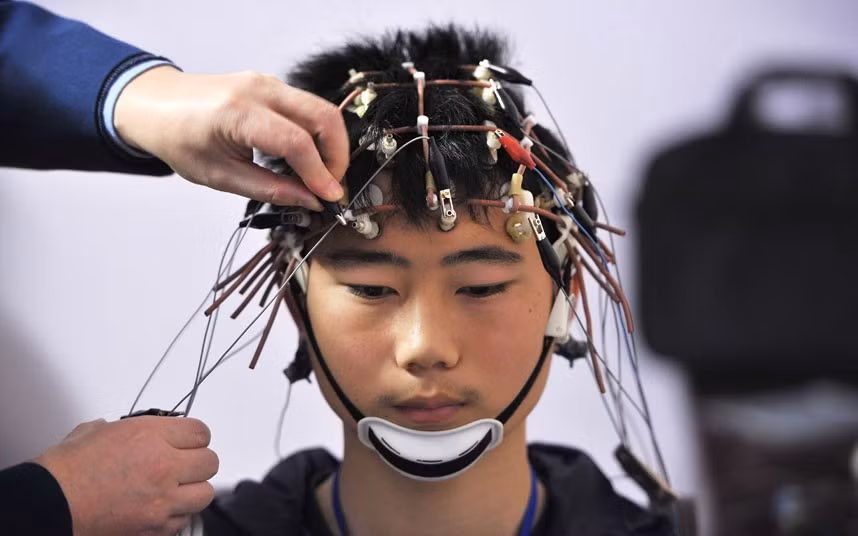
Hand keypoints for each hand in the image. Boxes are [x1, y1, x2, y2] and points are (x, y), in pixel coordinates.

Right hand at [34, 417, 218, 535]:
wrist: (49, 505)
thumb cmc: (65, 471)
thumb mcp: (95, 431)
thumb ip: (124, 428)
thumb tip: (128, 431)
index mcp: (151, 437)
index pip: (201, 432)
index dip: (194, 437)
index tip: (188, 441)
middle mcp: (164, 467)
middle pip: (210, 462)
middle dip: (197, 462)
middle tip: (183, 464)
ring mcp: (163, 501)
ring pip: (204, 493)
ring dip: (192, 490)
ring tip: (175, 489)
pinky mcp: (156, 528)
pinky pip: (184, 520)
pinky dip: (176, 515)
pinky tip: (160, 509)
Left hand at [114, 66, 348, 209]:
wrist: (155, 104)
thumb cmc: (179, 139)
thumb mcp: (220, 176)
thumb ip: (270, 189)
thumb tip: (310, 201)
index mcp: (238, 113)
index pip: (297, 142)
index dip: (320, 173)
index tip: (330, 197)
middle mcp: (259, 90)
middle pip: (323, 117)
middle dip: (337, 156)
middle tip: (330, 186)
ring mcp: (267, 82)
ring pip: (322, 110)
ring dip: (330, 145)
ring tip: (319, 176)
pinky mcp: (271, 85)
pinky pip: (308, 108)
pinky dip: (316, 134)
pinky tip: (306, 159)